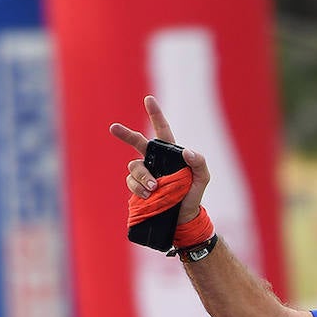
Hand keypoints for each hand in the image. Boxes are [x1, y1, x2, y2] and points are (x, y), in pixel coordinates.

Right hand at [109, 95, 210, 222]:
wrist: (183, 217)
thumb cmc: (193, 193)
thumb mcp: (202, 177)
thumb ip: (199, 162)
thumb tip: (186, 151)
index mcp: (170, 153)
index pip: (162, 130)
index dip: (155, 114)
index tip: (149, 99)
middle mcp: (154, 160)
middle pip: (137, 142)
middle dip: (125, 134)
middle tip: (114, 128)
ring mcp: (145, 173)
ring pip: (134, 166)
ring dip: (143, 175)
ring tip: (154, 187)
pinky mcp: (138, 187)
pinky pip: (131, 182)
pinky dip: (138, 188)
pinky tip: (148, 195)